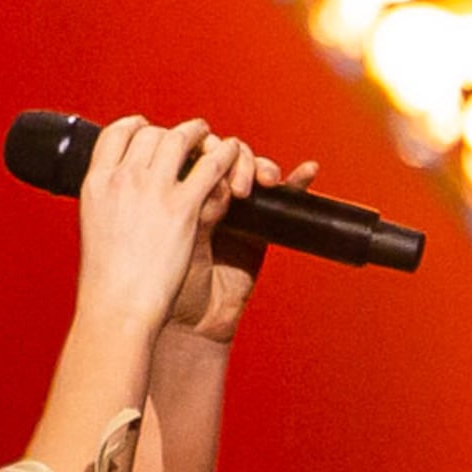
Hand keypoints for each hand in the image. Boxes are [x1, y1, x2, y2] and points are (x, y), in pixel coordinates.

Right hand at [70, 112, 250, 358]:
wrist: (118, 310)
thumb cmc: (108, 283)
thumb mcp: (95, 230)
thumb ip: (110, 206)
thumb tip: (122, 199)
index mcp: (95, 184)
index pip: (116, 133)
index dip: (137, 126)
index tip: (149, 128)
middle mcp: (122, 179)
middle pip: (154, 133)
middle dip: (175, 133)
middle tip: (191, 139)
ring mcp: (153, 189)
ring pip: (183, 140)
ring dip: (202, 135)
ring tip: (213, 139)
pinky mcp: (185, 207)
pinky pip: (212, 166)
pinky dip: (227, 156)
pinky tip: (232, 156)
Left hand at [155, 151, 317, 362]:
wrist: (188, 323)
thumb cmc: (165, 282)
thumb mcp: (173, 237)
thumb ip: (193, 206)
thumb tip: (213, 178)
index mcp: (176, 190)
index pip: (194, 152)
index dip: (205, 148)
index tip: (207, 160)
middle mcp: (206, 193)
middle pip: (224, 153)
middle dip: (235, 159)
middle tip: (238, 186)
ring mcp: (236, 209)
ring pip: (252, 169)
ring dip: (260, 166)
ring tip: (265, 182)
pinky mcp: (263, 226)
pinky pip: (283, 199)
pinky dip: (296, 182)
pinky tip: (306, 171)